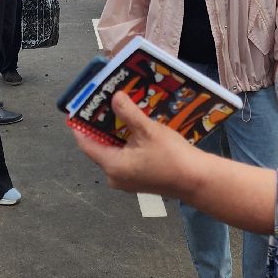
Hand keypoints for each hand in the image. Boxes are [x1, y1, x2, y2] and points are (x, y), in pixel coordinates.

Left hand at [71, 92, 196, 198]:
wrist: (197, 180)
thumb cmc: (171, 156)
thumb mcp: (148, 130)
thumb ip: (128, 113)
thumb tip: (114, 96)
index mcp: (112, 166)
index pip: (86, 144)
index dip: (81, 126)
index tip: (81, 107)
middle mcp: (114, 176)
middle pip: (99, 147)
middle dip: (101, 126)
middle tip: (103, 103)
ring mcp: (126, 180)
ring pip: (113, 152)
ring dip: (115, 133)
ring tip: (119, 111)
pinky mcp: (138, 180)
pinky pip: (124, 158)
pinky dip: (126, 143)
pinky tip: (133, 128)